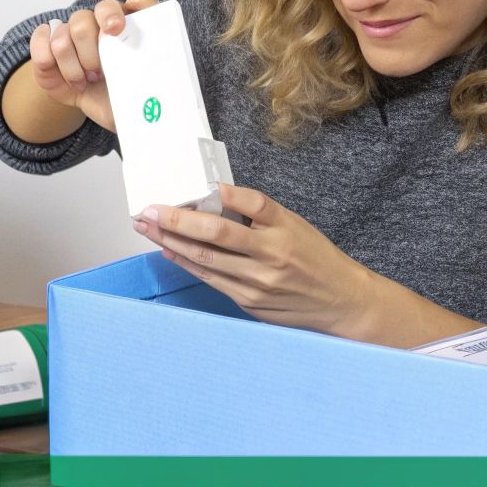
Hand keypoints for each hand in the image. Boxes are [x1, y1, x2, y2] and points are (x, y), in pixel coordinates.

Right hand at [27, 0, 158, 132]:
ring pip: (63, 36)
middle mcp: (104, 23)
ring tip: (85, 81)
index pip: (137, 1)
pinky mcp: (50, 45)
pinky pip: (41, 39)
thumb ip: (152, 77)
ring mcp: (76, 32)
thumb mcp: (146, 92)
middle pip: (86, 19)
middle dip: (90, 53)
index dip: (127, 9)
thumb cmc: (127, 98)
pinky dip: (49, 61)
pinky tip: (65, 78)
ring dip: (73, 67)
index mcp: (134, 26)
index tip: (117, 29)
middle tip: (100, 74)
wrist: (104, 110)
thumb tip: (155, 79)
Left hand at [134, 183, 377, 336]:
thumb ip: (259, 216)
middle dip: (177, 220)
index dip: (222, 192)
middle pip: (217, 234)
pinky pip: (210, 278)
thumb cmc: (315, 259)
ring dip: (171, 241)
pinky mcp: (248, 301)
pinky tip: (169, 250)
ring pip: (205, 259)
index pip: (252, 203)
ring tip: (147, 227)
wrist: (339, 302)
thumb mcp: (296, 226)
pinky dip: (186, 263)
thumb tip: (213, 200)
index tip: (196, 184)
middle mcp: (272, 255)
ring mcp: (258, 282)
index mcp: (286, 229)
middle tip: (150, 209)